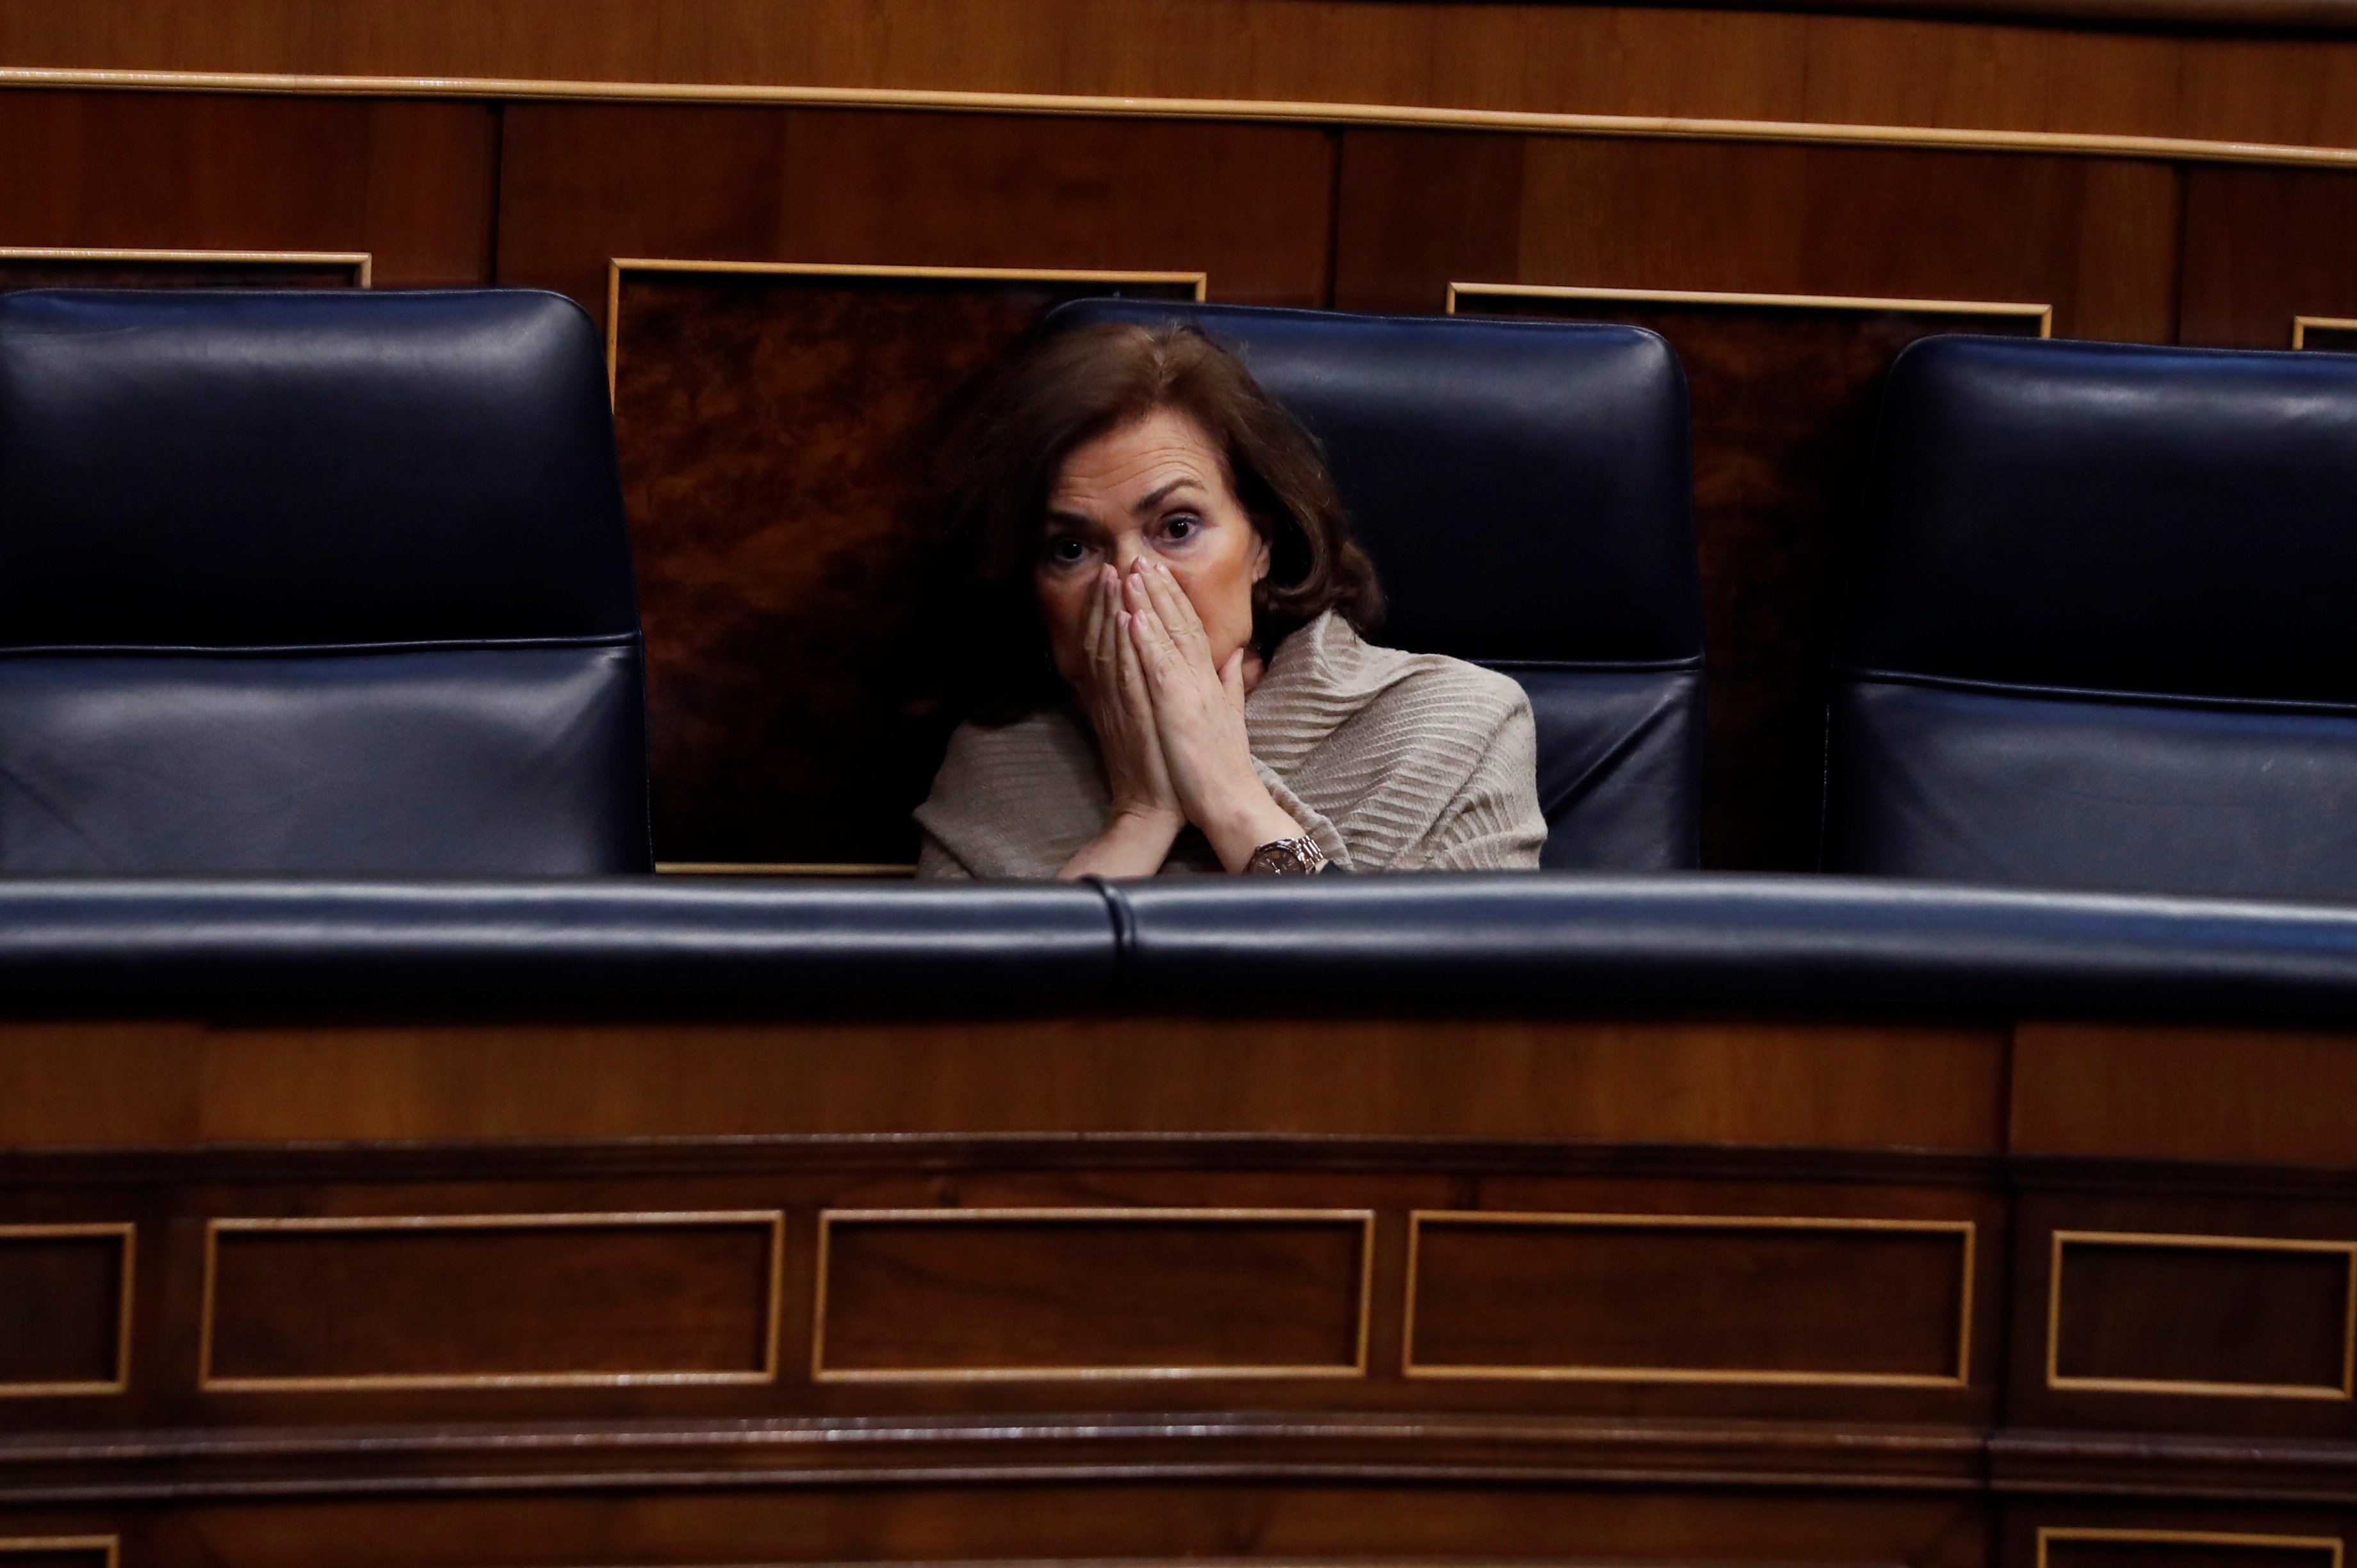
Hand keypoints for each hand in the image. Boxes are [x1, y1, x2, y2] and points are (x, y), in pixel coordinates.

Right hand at [1070, 563, 1180, 831]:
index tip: (1119, 576)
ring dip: (1111, 612)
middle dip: (1107, 600)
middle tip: (1111, 564)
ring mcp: (1121, 707)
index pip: (1113, 644)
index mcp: (1121, 695)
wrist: (1152, 810)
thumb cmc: (1161, 767)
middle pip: (1104, 639)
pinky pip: (1124, 678)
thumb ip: (1160, 691)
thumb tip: (1172, 665)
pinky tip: (1125, 620)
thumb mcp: (1155, 722)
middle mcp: (1113, 697)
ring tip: (1115, 577)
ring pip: (1110, 650)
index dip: (1112, 609)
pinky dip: (1124, 647)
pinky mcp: (1133, 720)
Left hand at [1124, 560, 1304, 869]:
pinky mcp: (1175, 707)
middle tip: (1139, 556)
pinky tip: (1132, 615)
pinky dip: (1145, 638)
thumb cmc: (1223, 765)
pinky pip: (1156, 666)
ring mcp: (1188, 690)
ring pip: (1165, 636)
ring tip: (1129, 571)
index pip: (1191, 628)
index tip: (1159, 571)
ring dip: (1147, 602)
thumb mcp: (1231, 716)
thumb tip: (1234, 654)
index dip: (1175, 597)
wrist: (1228, 802)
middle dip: (1158, 588)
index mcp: (1210, 679)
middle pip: (1178, 623)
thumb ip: (1231, 682)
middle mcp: (1200, 678)